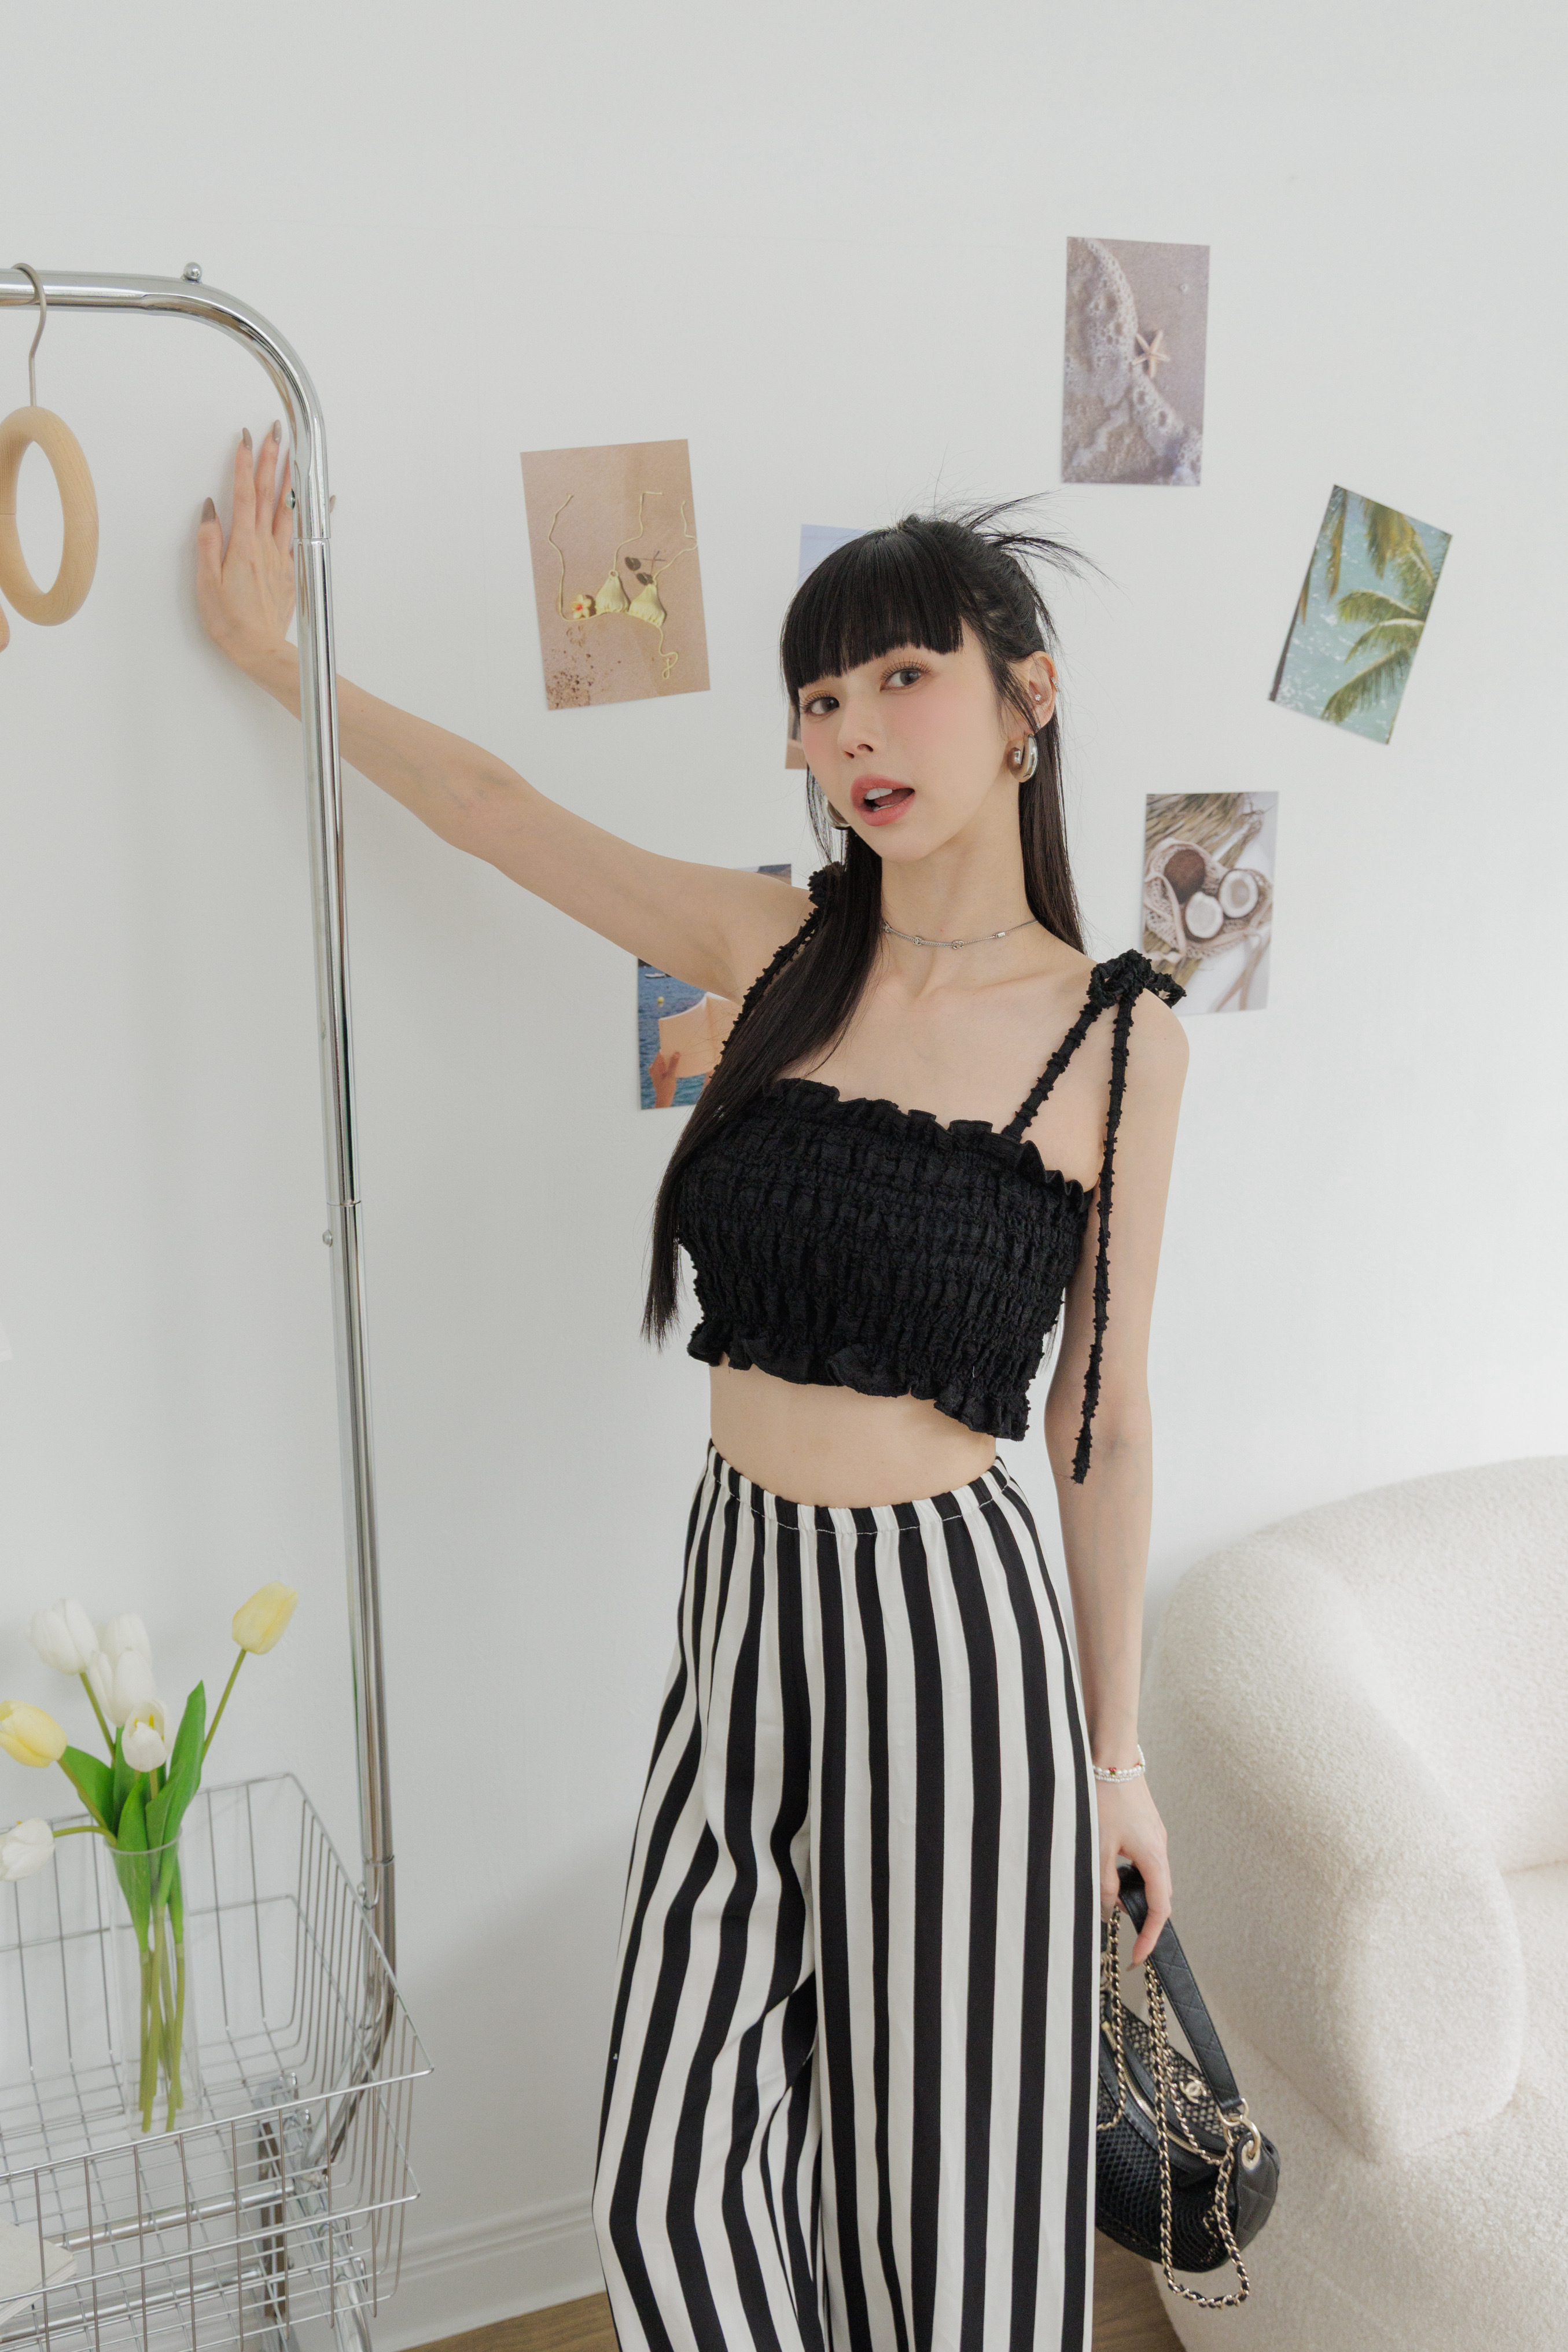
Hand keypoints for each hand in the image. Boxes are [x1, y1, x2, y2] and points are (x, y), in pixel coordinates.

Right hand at [196, 424, 295, 672]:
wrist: (258, 650)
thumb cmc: (229, 621)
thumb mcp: (206, 581)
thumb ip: (208, 541)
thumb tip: (211, 509)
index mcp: (243, 545)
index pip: (242, 494)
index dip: (243, 463)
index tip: (244, 438)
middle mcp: (266, 545)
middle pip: (268, 494)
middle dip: (271, 459)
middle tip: (275, 431)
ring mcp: (282, 557)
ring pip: (287, 509)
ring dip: (290, 478)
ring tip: (294, 452)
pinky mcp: (291, 570)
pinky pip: (304, 533)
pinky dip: (315, 512)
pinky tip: (324, 497)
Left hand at [648, 1049, 682, 1107]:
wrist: (664, 1099)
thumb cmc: (666, 1089)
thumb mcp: (671, 1076)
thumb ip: (673, 1064)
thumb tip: (676, 1053)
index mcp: (654, 1067)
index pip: (660, 1054)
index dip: (668, 1049)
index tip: (675, 1045)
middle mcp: (654, 1067)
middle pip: (663, 1057)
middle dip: (671, 1054)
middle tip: (680, 1049)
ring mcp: (657, 1070)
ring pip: (665, 1061)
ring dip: (672, 1059)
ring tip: (680, 1055)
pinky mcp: (661, 1073)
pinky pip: (667, 1065)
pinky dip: (672, 1064)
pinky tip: (679, 1063)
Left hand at [1096, 1774, 1170, 1966]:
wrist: (1111, 1756)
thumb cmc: (1105, 1799)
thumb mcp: (1098, 1848)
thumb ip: (1104, 1884)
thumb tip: (1109, 1908)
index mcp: (1155, 1858)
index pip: (1161, 1909)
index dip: (1150, 1936)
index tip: (1138, 1956)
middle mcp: (1160, 1847)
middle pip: (1158, 1893)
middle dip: (1140, 1913)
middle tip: (1120, 1928)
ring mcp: (1153, 1834)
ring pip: (1147, 1875)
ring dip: (1130, 1889)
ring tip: (1105, 1889)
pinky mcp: (1144, 1824)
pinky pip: (1141, 1858)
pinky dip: (1127, 1870)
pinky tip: (1106, 1862)